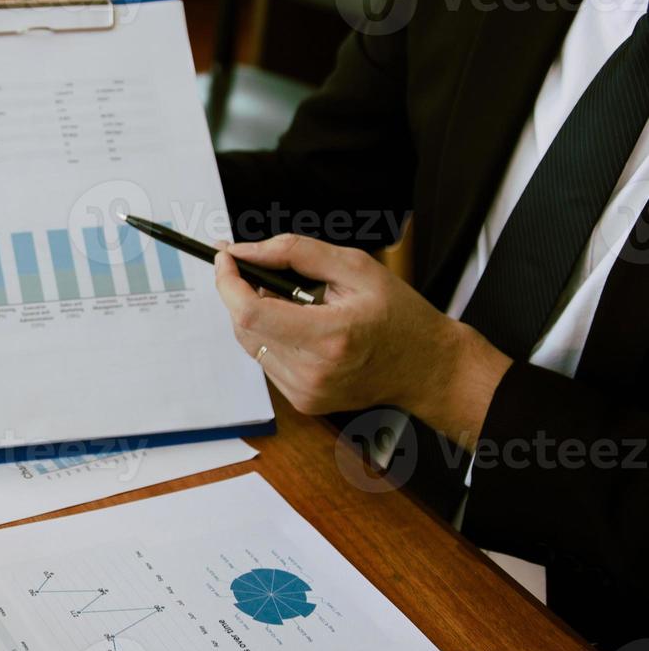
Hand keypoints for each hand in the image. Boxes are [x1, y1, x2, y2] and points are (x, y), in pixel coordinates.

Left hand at [214, 234, 509, 445]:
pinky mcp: (302, 401)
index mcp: (329, 335)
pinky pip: (265, 361)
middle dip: (242, 293)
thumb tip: (244, 250)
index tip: (225, 257)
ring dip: (258, 316)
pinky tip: (301, 328)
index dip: (228, 281)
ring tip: (295, 303)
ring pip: (250, 343)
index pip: (250, 312)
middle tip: (263, 273)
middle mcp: (312, 370)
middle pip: (243, 326)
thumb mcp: (355, 267)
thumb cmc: (397, 314)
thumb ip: (295, 252)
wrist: (425, 367)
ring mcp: (305, 392)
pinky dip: (271, 337)